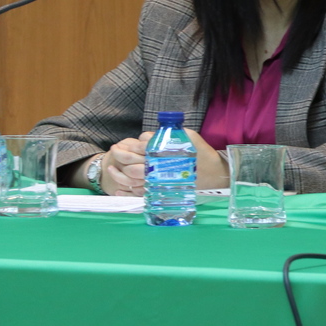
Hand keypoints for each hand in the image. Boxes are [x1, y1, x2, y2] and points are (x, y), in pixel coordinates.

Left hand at [100, 130, 228, 193]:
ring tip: (112, 168)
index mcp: (164, 153)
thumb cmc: (202, 154)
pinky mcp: (162, 190)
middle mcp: (159, 168)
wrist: (214, 175)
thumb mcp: (188, 136)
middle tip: (114, 151)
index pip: (139, 147)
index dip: (128, 146)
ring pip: (132, 178)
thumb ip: (167, 133)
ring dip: (119, 174)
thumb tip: (148, 136)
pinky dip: (126, 191)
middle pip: (131, 163)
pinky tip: (118, 189)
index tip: (121, 144)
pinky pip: (139, 192)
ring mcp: (159, 181)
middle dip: (120, 156)